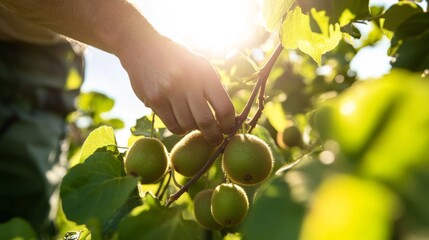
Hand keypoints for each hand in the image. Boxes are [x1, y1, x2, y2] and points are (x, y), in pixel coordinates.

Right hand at [119, 37, 235, 144]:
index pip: (224, 107)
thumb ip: (213, 87)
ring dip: (194, 130)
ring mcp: (169, 91)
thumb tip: (228, 116)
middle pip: (206, 121)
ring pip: (188, 125)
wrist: (142, 47)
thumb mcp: (199, 65)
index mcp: (204, 73)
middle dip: (214, 136)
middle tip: (217, 140)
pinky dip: (180, 129)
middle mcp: (187, 82)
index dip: (229, 124)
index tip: (229, 129)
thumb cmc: (178, 59)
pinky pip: (172, 124)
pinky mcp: (154, 99)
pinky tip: (182, 124)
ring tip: (196, 126)